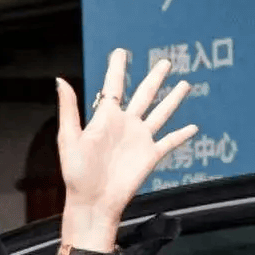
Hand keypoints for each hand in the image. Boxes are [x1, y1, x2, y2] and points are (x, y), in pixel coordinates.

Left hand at [56, 49, 197, 221]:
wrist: (93, 202)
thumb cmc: (76, 174)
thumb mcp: (69, 138)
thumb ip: (69, 109)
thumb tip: (60, 79)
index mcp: (105, 118)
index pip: (114, 86)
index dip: (117, 68)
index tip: (120, 51)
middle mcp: (125, 125)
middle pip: (144, 94)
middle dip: (155, 78)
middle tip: (165, 62)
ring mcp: (139, 140)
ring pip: (161, 113)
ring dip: (173, 99)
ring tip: (186, 84)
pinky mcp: (150, 156)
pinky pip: (170, 142)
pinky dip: (182, 135)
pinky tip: (194, 127)